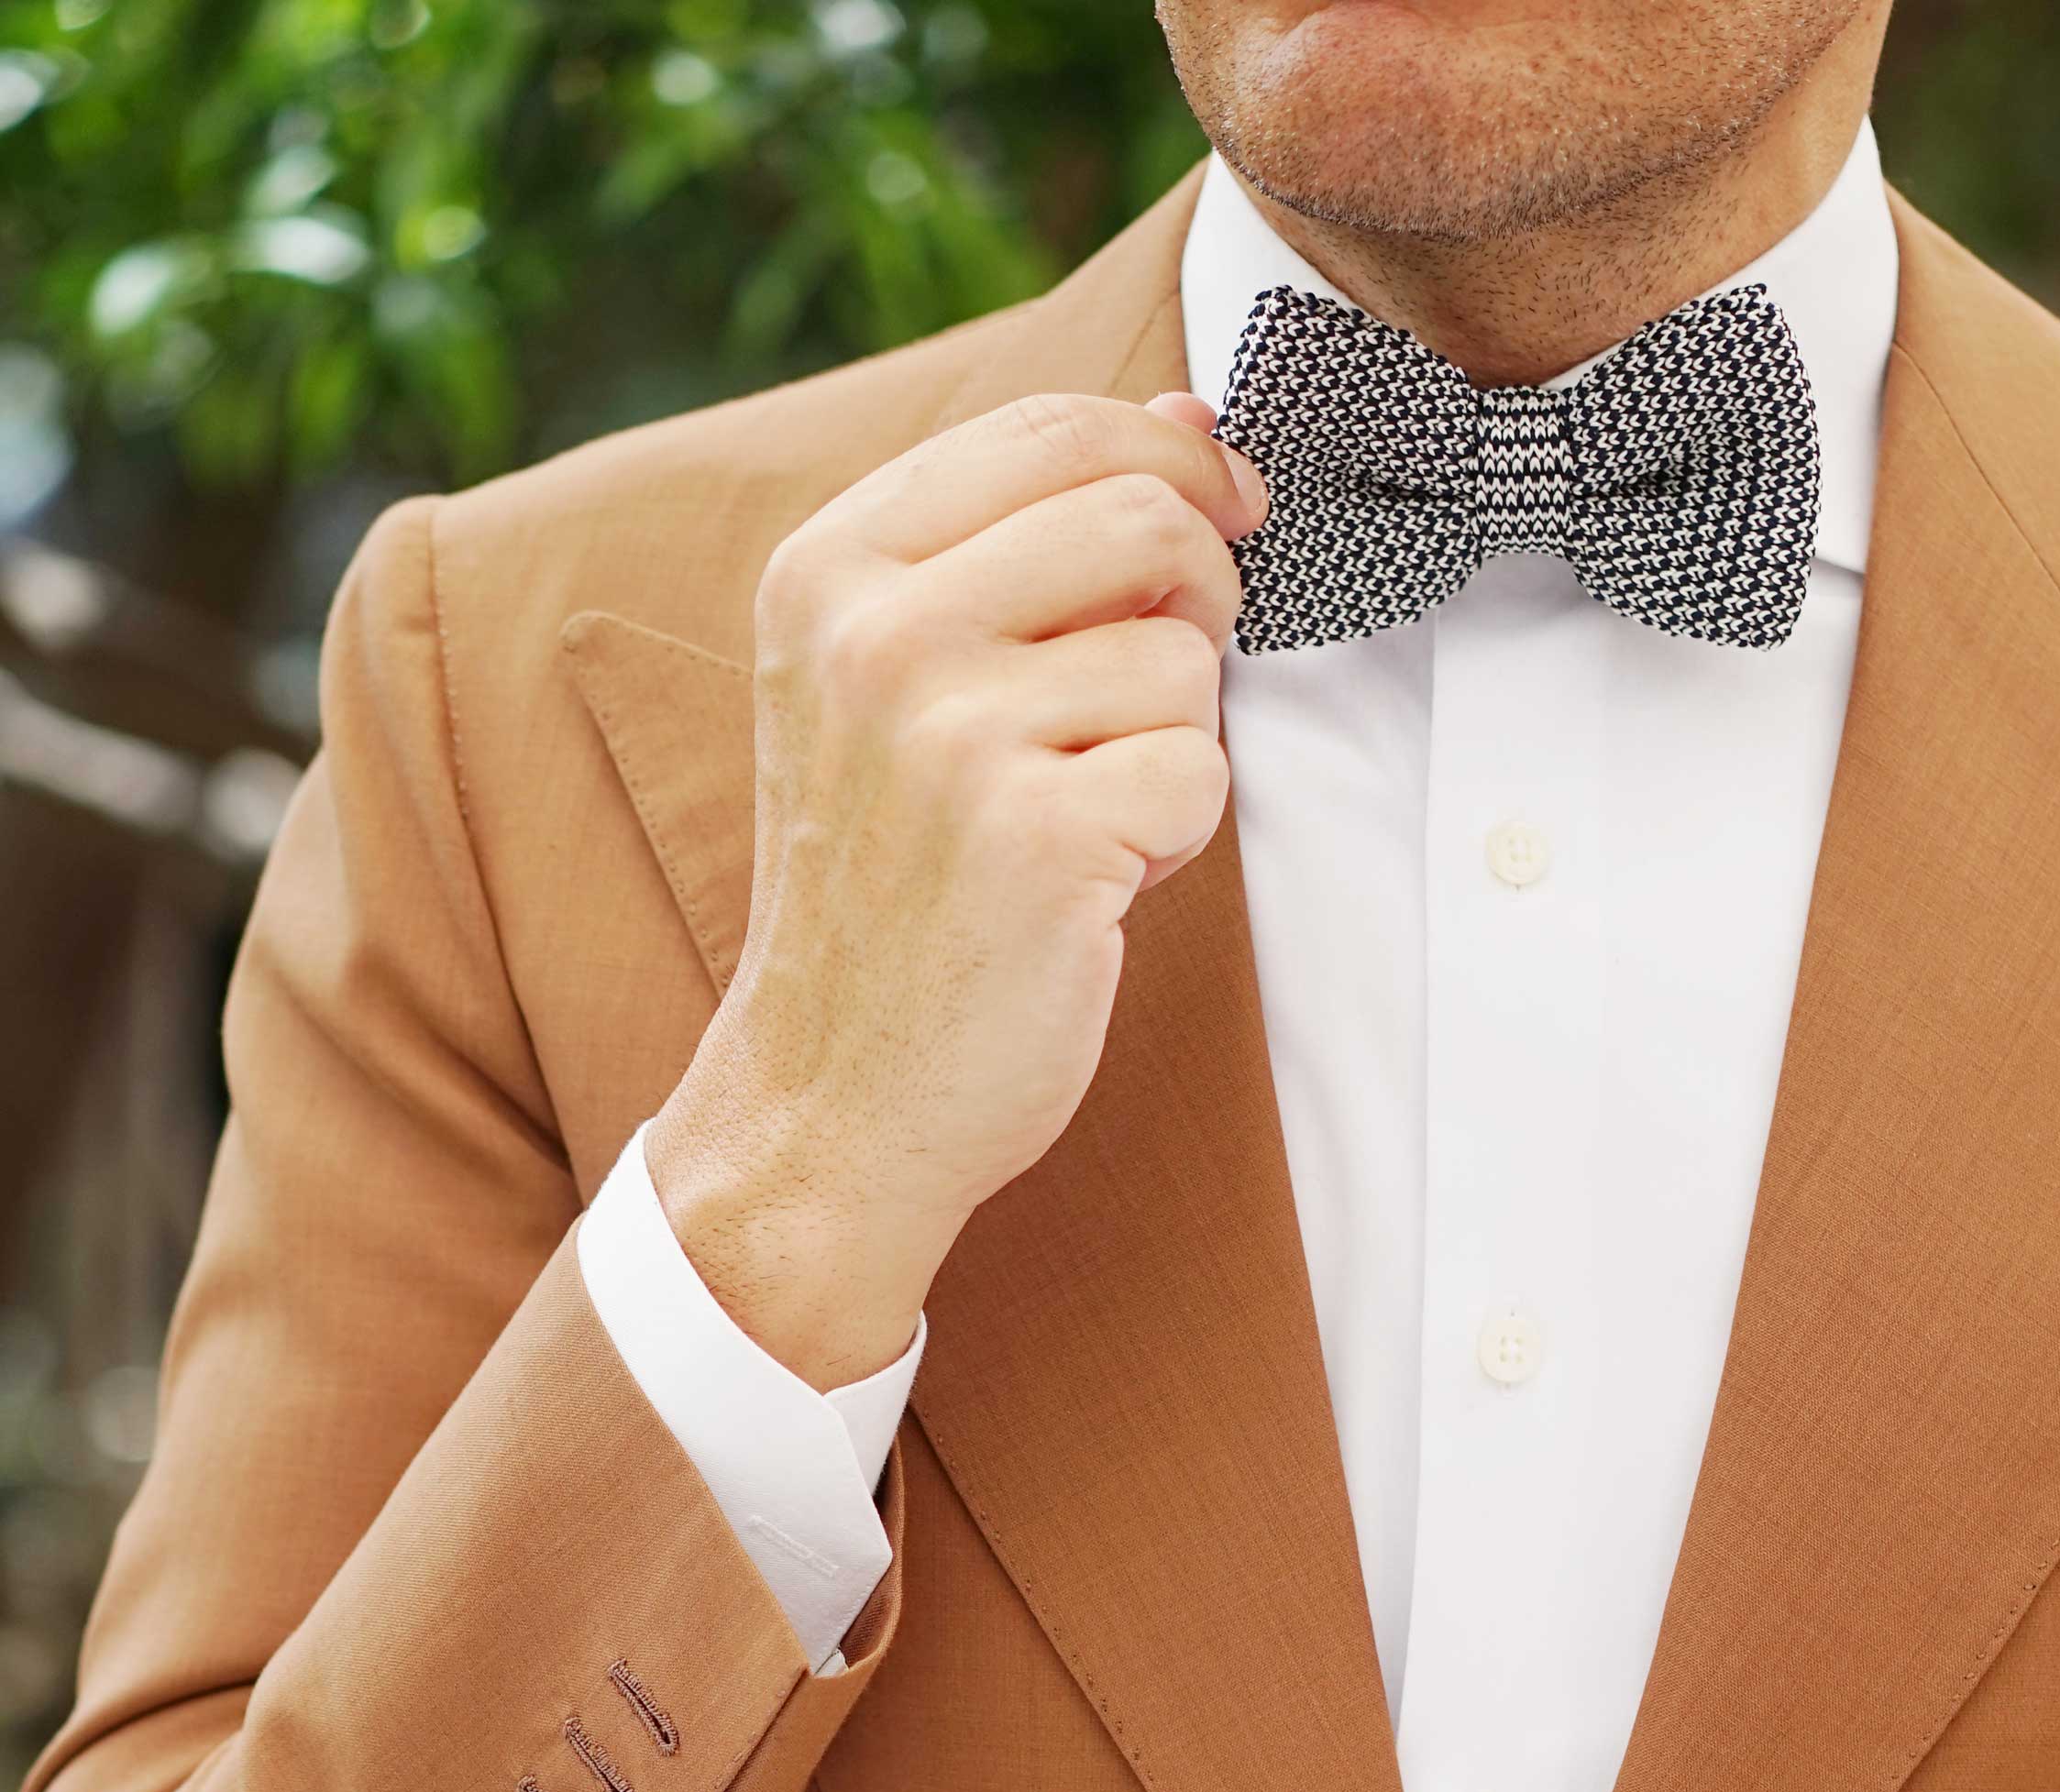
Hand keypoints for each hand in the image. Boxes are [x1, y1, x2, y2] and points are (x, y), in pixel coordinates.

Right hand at [644, 387, 1266, 1380]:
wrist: (831, 1097)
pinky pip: (1198, 776)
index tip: (1224, 511)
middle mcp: (878, 634)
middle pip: (1142, 517)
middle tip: (1146, 699)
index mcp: (830, 568)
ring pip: (1185, 661)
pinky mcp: (1040, 840)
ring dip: (1169, 747)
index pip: (1050, 428)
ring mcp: (954, 738)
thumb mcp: (902, 685)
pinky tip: (1087, 886)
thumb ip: (1032, 542)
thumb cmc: (888, 888)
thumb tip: (1193, 422)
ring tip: (1075, 819)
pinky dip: (1171, 838)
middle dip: (1196, 601)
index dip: (1170, 457)